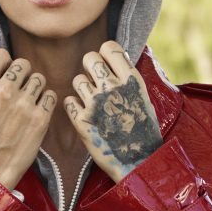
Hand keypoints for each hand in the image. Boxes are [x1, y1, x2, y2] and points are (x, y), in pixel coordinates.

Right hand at [0, 48, 56, 189]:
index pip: (1, 54)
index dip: (6, 63)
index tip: (7, 73)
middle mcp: (2, 91)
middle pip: (24, 64)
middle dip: (24, 75)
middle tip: (20, 91)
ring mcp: (22, 104)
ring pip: (39, 78)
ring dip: (36, 89)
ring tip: (28, 104)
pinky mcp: (40, 117)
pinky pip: (51, 95)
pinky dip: (47, 102)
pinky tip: (37, 112)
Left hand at [63, 41, 162, 181]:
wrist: (138, 162)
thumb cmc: (143, 130)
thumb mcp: (143, 97)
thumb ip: (128, 77)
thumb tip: (116, 57)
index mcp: (131, 80)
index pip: (108, 47)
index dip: (105, 54)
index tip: (107, 64)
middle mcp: (111, 88)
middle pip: (89, 58)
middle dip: (91, 68)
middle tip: (96, 82)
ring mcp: (95, 103)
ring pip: (77, 80)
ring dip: (82, 89)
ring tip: (93, 104)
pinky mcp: (81, 120)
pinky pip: (68, 101)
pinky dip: (74, 107)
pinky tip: (85, 116)